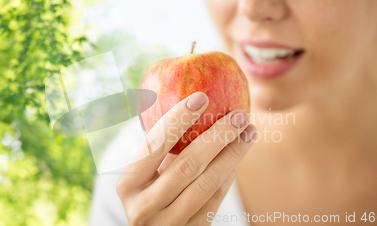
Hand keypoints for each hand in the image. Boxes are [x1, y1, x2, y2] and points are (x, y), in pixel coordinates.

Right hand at [116, 92, 255, 225]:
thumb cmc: (147, 193)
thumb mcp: (140, 174)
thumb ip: (157, 148)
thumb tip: (190, 103)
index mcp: (127, 185)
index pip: (155, 145)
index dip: (178, 119)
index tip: (201, 97)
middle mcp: (144, 207)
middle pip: (188, 164)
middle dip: (218, 136)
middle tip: (239, 115)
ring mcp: (168, 224)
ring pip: (207, 183)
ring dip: (233, 154)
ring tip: (248, 132)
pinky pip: (216, 200)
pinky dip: (229, 174)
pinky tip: (238, 156)